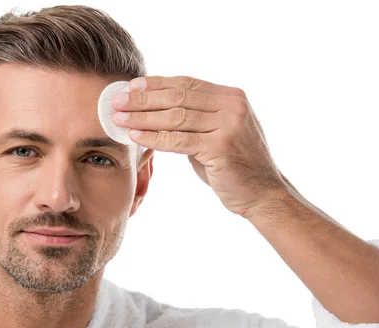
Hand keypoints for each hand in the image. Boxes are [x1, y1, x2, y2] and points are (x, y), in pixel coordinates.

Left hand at [112, 76, 289, 218]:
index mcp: (231, 97)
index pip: (187, 83)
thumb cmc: (233, 166)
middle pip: (178, 96)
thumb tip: (154, 109)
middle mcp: (232, 105)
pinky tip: (134, 135)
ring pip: (175, 116)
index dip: (156, 84)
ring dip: (142, 116)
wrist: (262, 193)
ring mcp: (229, 125)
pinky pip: (178, 139)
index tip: (131, 86)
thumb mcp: (216, 133)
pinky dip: (153, 137)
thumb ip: (194, 119)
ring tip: (118, 118)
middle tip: (116, 101)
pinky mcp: (220, 147)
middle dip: (143, 98)